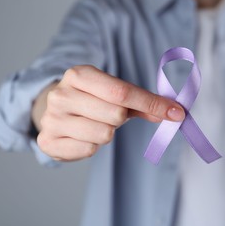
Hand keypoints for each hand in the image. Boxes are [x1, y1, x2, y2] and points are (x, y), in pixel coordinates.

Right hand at [35, 65, 184, 161]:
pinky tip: (83, 136)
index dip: (152, 104)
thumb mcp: (114, 94)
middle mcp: (61, 94)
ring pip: (104, 134)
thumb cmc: (91, 100)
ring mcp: (52, 118)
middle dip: (121, 119)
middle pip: (115, 114)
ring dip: (107, 133)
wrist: (53, 111)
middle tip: (111, 115)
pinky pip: (88, 150)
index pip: (122, 91)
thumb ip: (143, 102)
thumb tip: (174, 113)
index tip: (176, 113)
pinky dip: (93, 146)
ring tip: (95, 124)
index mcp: (79, 75)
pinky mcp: (48, 141)